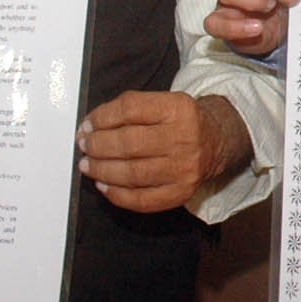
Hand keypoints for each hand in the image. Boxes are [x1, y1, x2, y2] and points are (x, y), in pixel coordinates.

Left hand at [77, 91, 250, 212]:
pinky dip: (116, 194)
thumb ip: (129, 109)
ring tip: (88, 165)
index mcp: (178, 108)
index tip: (87, 125)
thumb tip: (90, 127)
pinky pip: (141, 199)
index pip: (130, 109)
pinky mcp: (180, 192)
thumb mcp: (163, 102)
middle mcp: (184, 138)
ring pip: (131, 173)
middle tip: (85, 146)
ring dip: (101, 170)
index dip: (101, 118)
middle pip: (128, 143)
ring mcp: (183, 169)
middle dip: (97, 146)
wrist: (215, 142)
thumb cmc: (180, 122)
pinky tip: (104, 185)